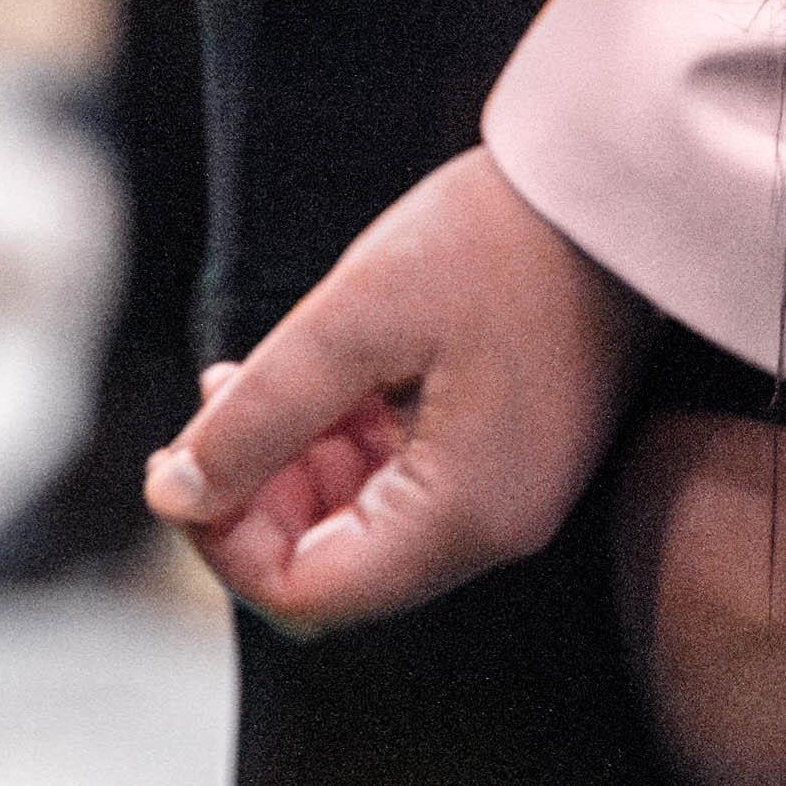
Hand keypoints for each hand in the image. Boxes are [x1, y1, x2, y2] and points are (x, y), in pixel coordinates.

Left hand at [143, 149, 651, 627]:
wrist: (612, 190)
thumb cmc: (493, 243)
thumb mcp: (349, 324)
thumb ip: (255, 419)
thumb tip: (173, 497)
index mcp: (462, 517)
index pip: (306, 594)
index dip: (222, 544)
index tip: (178, 462)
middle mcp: (492, 529)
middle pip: (329, 564)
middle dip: (252, 496)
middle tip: (215, 401)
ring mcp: (504, 495)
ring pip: (356, 523)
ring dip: (289, 463)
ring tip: (251, 375)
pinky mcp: (505, 456)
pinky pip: (398, 483)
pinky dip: (339, 440)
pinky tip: (316, 374)